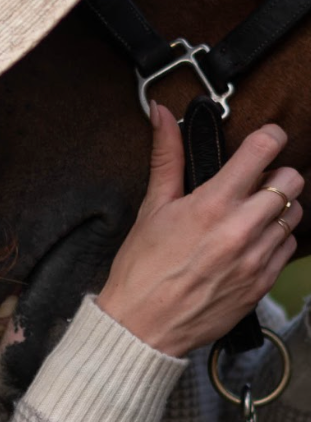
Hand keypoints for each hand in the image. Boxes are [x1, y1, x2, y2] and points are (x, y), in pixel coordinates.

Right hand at [96, 102, 302, 357]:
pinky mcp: (262, 285)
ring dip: (279, 205)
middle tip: (256, 177)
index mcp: (213, 204)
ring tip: (254, 208)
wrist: (144, 325)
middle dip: (276, 172)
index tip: (268, 135)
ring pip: (295, 214)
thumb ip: (167, 154)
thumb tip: (161, 112)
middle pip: (290, 182)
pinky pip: (288, 248)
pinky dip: (277, 236)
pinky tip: (253, 237)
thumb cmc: (143, 265)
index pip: (261, 153)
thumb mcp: (153, 204)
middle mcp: (241, 230)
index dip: (270, 135)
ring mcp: (256, 260)